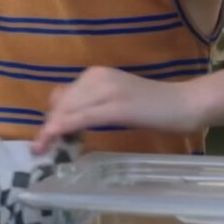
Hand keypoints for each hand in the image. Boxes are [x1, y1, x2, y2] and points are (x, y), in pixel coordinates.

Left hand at [32, 67, 202, 153]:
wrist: (184, 103)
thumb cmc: (153, 105)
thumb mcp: (115, 99)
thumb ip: (92, 103)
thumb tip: (67, 117)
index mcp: (96, 74)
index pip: (63, 96)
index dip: (50, 117)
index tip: (43, 137)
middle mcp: (98, 77)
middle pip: (61, 103)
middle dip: (47, 126)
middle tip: (39, 148)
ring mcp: (108, 90)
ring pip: (68, 110)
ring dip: (51, 130)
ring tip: (43, 149)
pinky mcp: (117, 107)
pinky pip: (83, 118)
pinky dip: (65, 129)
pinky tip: (55, 140)